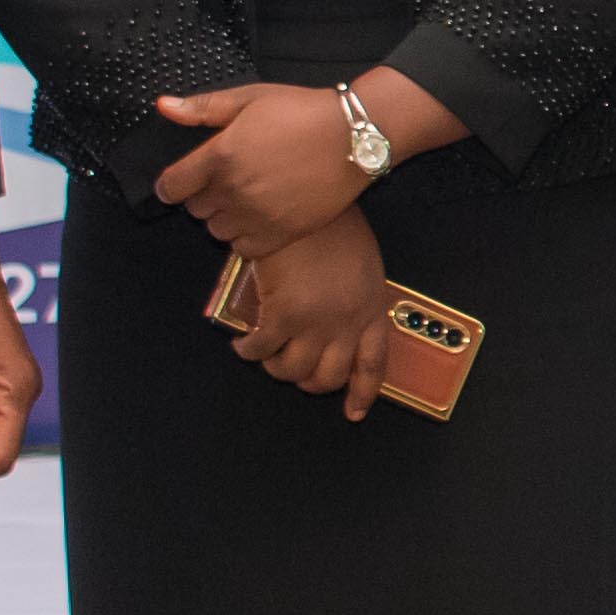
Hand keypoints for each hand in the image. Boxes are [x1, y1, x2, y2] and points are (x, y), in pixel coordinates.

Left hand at [150, 81, 375, 255]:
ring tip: (245, 198)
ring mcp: (258, 215)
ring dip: (223, 217)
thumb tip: (164, 106)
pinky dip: (245, 236)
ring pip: (216, 230)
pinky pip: (243, 248)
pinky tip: (259, 217)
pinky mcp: (281, 234)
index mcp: (221, 155)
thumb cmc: (304, 112)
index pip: (172, 186)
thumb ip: (203, 108)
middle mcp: (235, 189)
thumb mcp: (250, 98)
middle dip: (203, 195)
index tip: (181, 181)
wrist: (354, 138)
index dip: (172, 183)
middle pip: (194, 209)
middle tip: (226, 180)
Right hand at [224, 211, 394, 419]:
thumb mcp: (362, 264)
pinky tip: (242, 344)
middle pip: (328, 376)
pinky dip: (248, 352)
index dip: (362, 393)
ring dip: (275, 369)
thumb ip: (356, 297)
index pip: (373, 365)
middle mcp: (348, 324)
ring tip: (264, 356)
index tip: (353, 412)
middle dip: (305, 381)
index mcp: (371, 310)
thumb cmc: (335, 223)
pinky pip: (261, 349)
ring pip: (293, 371)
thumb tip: (341, 322)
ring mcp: (317, 322)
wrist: (312, 202)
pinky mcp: (284, 313)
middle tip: (289, 370)